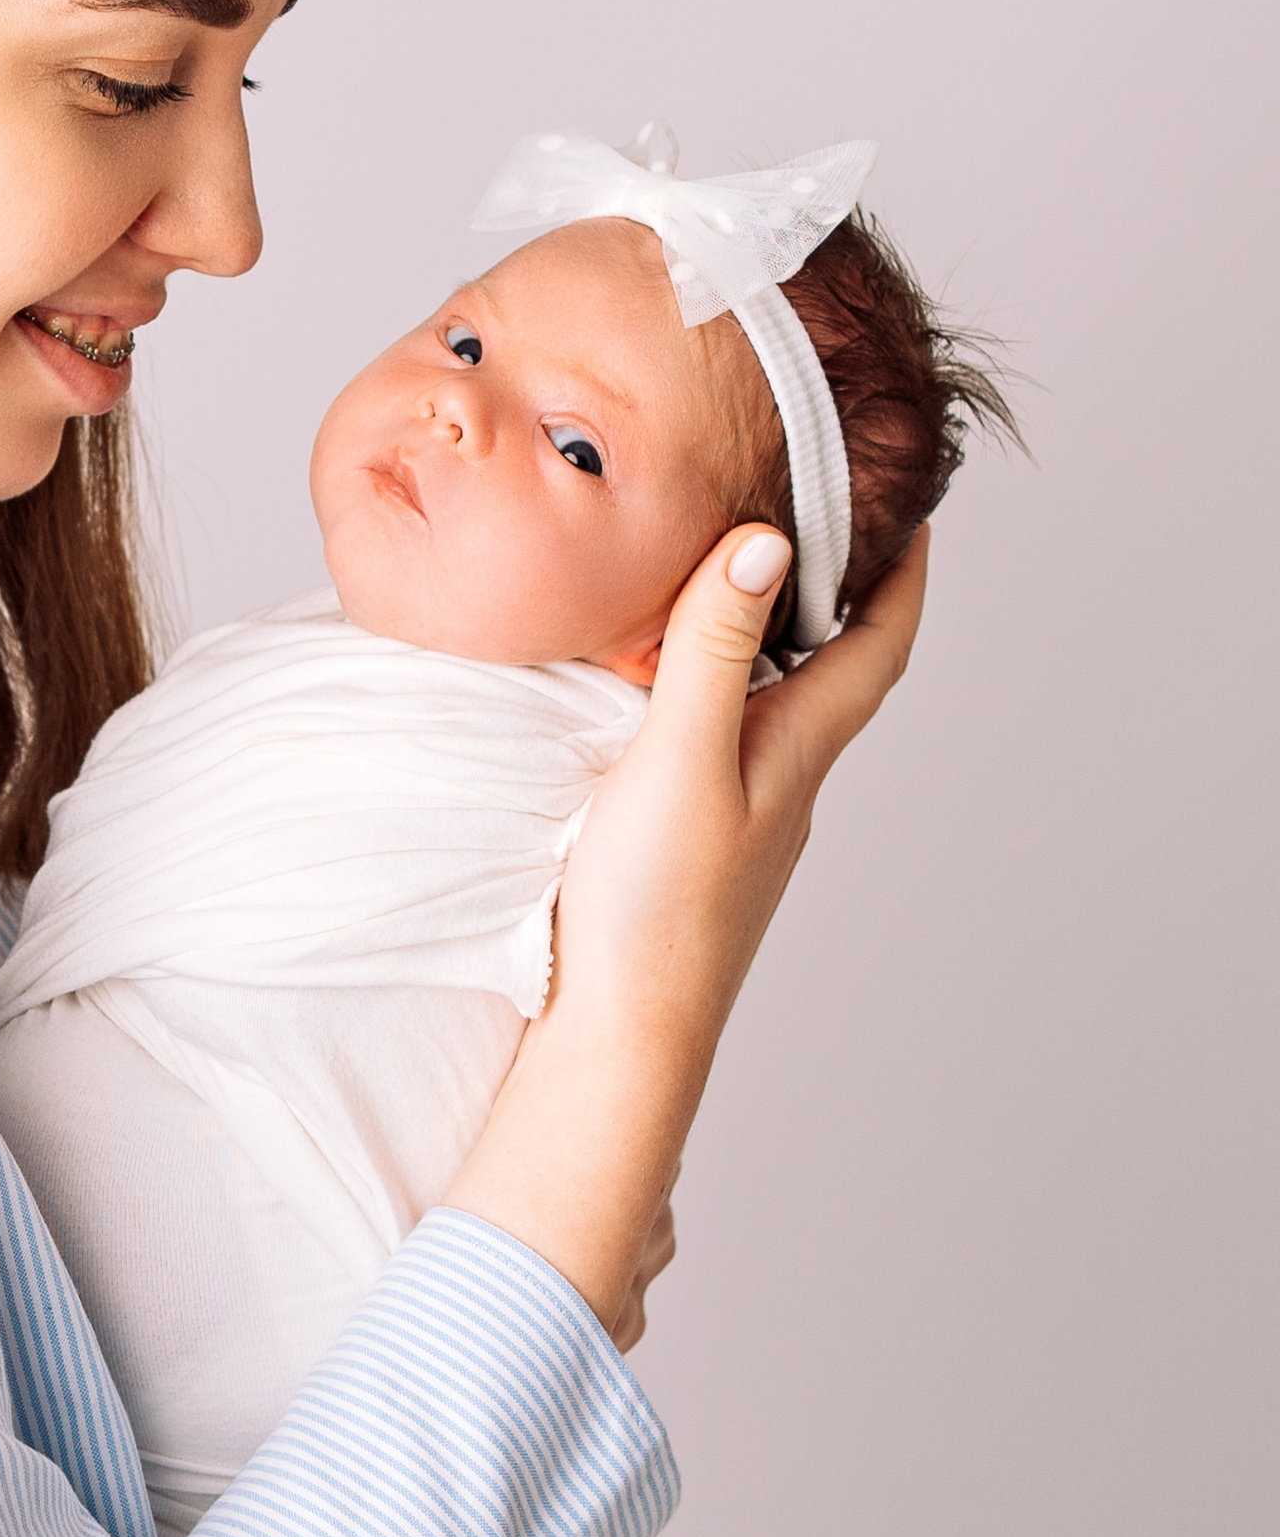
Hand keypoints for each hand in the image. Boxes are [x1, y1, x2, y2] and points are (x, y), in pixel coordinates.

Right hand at [443, 520, 929, 1335]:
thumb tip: (769, 540)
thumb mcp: (678, 754)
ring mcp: (744, 819)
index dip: (905, 568)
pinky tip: (657, 687)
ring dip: (769, 639)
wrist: (623, 1034)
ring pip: (776, 706)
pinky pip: (722, 743)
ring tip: (726, 576)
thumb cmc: (654, 906)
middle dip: (836, 588)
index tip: (913, 502)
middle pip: (835, 667)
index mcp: (800, 750)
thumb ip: (713, 648)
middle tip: (811, 515)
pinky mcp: (694, 846)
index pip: (879, 642)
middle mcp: (786, 781)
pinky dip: (712, 690)